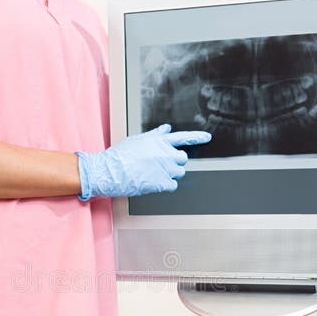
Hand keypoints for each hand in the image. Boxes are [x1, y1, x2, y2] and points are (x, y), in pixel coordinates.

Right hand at [76, 124, 211, 199]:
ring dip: (170, 174)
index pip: (183, 138)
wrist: (110, 172)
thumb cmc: (119, 156)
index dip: (197, 137)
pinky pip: (172, 186)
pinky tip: (153, 183)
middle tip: (160, 165)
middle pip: (182, 159)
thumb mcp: (137, 140)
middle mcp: (165, 153)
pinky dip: (165, 186)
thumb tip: (166, 129)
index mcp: (159, 141)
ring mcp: (165, 169)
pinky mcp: (162, 183)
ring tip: (153, 174)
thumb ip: (155, 135)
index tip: (206, 137)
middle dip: (174, 162)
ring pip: (179, 173)